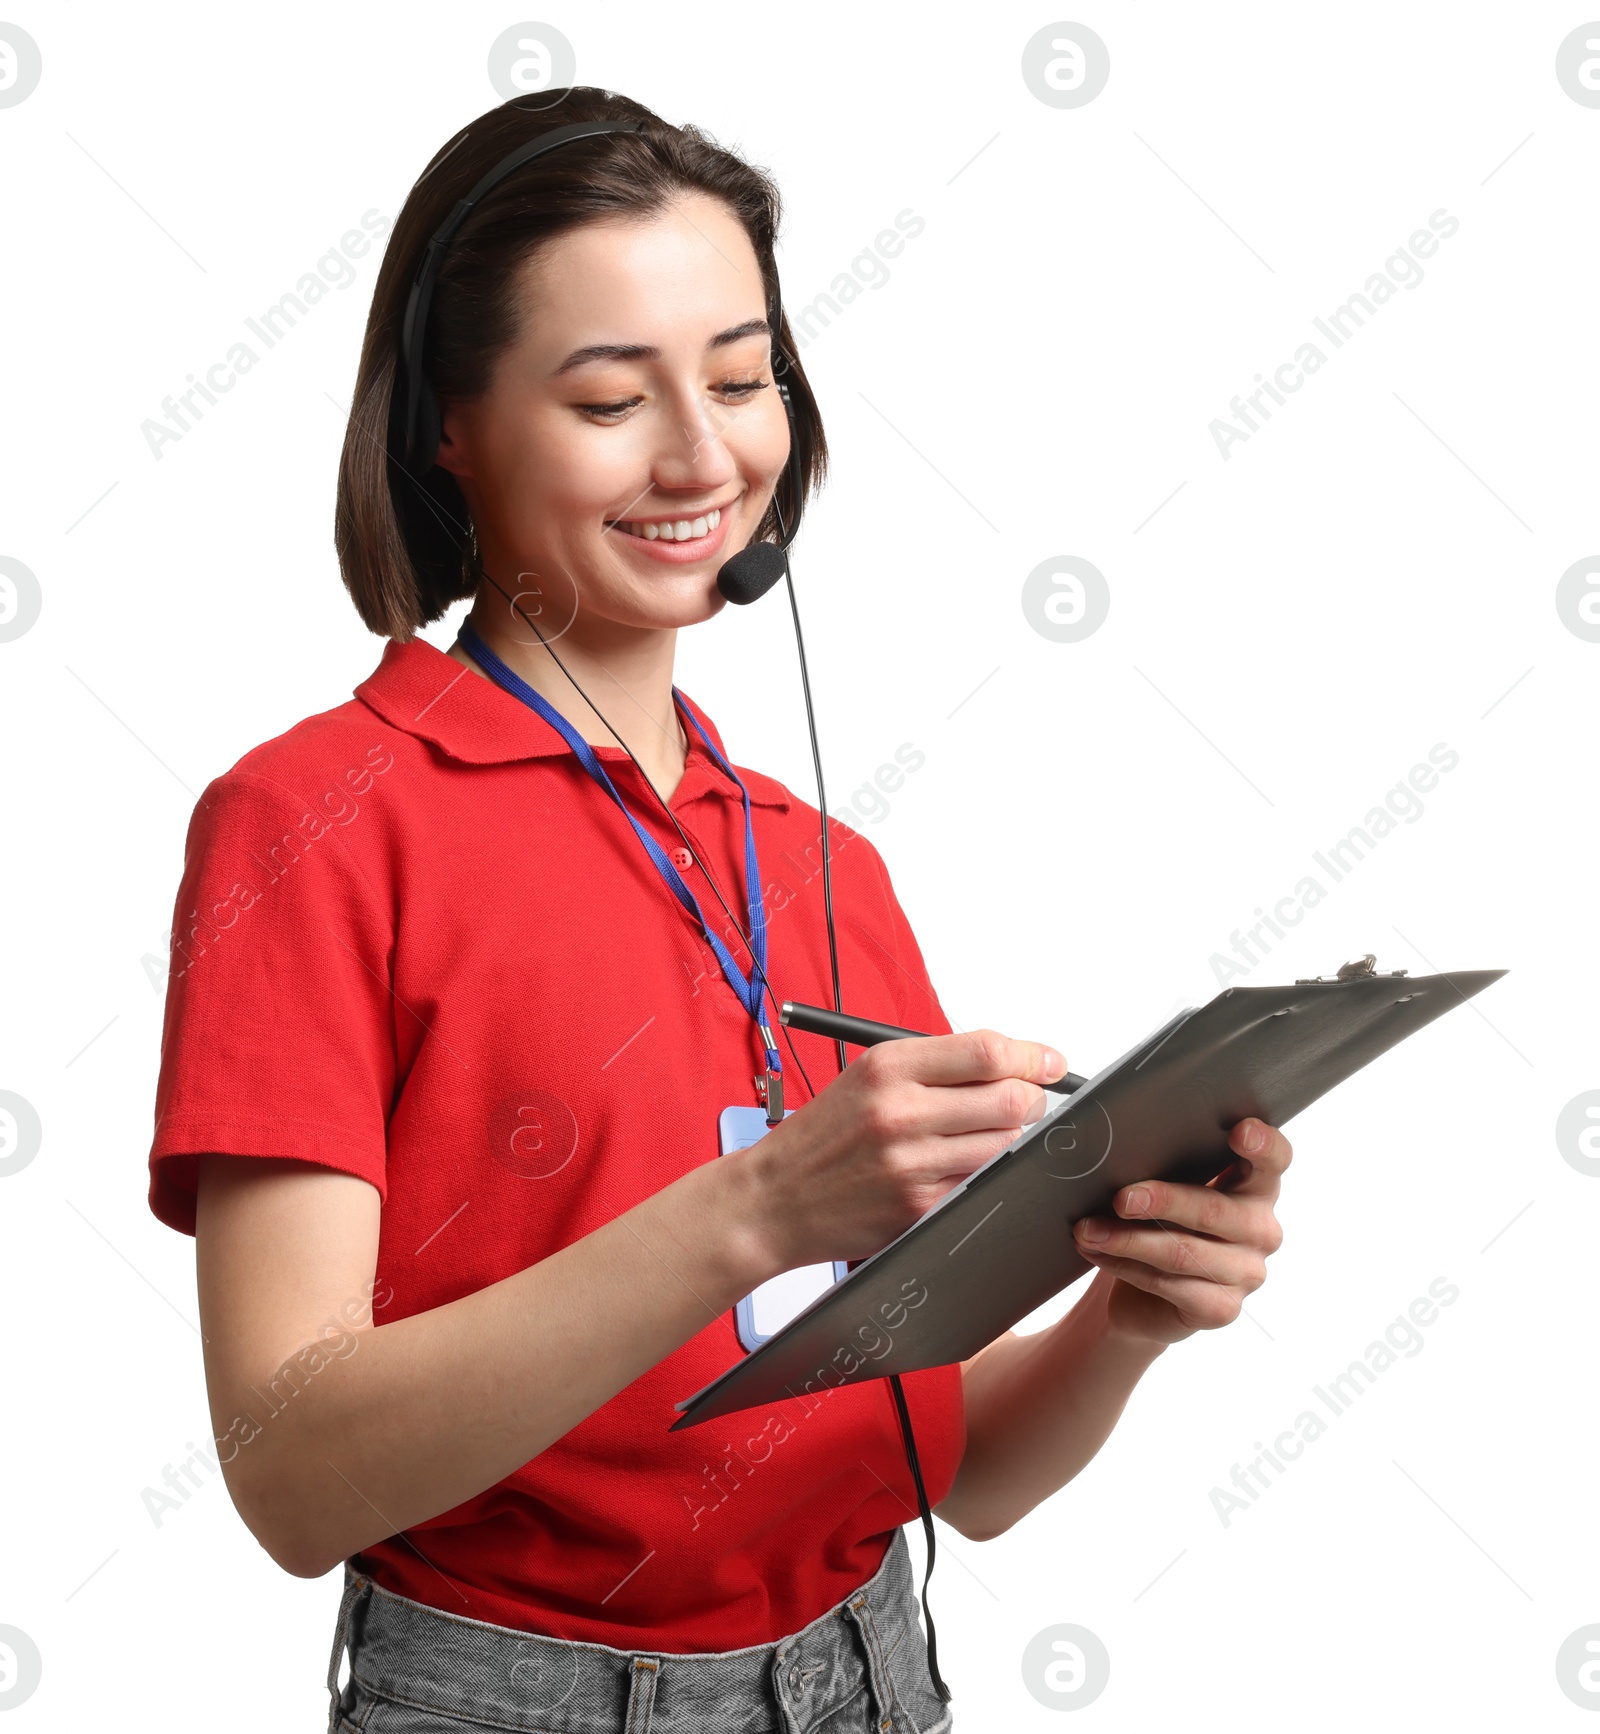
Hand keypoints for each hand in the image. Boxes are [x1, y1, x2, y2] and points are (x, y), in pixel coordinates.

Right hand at [737, 1030, 1065, 1274]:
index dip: (1032, 1056)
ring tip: (982, 1137)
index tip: (1050, 1063)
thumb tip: (1010, 1063)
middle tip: (1028, 1101)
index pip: (987, 1052)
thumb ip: (935, 1066)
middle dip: (1031, 1100)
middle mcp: (899, 1111)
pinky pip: (980, 1183)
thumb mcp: (866, 1078)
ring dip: (1010, 1140)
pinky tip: (960, 1168)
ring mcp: (911, 1163)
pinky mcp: (918, 1207)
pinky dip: (984, 1174)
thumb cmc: (824, 1136)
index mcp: (887, 1066)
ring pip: (1004, 1146)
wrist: (773, 1199)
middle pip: (1010, 1099)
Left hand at [1070, 1117, 1289, 1346]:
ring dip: (1127, 1239)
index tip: (1239, 1131)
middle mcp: (1261, 1230)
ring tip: (1087, 1228)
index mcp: (1257, 1187)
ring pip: (1182, 1252)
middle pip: (1213, 1210)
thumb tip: (1123, 1147)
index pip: (1275, 1160)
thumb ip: (1168, 1165)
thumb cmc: (1161, 1223)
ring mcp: (1247, 1273)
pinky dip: (1124, 1266)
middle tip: (1121, 1198)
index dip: (1262, 1144)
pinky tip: (1097, 1252)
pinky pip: (1168, 1285)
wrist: (1146, 1294)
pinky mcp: (1221, 1309)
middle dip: (1162, 1201)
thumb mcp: (1169, 1187)